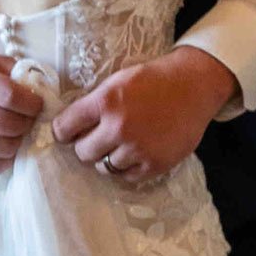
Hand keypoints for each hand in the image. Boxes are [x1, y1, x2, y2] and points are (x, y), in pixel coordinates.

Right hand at [0, 51, 42, 174]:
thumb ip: (15, 70)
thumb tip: (41, 88)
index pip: (10, 97)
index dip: (31, 103)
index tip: (39, 103)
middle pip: (9, 125)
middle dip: (28, 122)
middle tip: (31, 117)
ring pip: (3, 147)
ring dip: (19, 141)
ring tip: (19, 130)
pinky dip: (6, 158)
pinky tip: (7, 144)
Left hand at [51, 46, 237, 183]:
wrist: (192, 86)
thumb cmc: (153, 79)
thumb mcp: (118, 80)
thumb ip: (95, 102)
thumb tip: (68, 126)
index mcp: (106, 100)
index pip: (65, 127)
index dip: (63, 131)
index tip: (66, 133)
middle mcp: (118, 127)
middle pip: (83, 153)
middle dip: (86, 146)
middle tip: (96, 138)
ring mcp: (137, 148)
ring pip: (104, 167)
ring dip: (108, 157)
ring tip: (120, 143)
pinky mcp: (155, 164)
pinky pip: (127, 177)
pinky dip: (128, 167)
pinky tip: (135, 151)